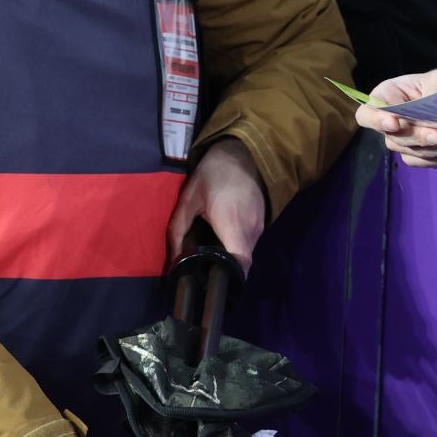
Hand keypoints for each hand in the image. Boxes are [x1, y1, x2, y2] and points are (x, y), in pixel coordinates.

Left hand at [167, 138, 265, 274]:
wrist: (244, 151)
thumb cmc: (214, 173)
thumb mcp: (190, 197)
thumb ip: (178, 229)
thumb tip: (174, 258)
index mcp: (232, 224)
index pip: (240, 263)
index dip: (229, 278)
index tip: (214, 284)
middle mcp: (251, 229)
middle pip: (242, 263)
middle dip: (225, 270)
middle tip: (204, 272)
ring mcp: (260, 226)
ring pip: (246, 252)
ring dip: (231, 257)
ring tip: (211, 254)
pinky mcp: (262, 221)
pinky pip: (249, 241)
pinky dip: (236, 244)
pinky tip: (222, 237)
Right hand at [355, 69, 436, 168]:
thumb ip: (431, 97)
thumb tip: (428, 121)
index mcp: (387, 96)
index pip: (367, 113)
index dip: (377, 120)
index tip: (395, 123)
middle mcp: (390, 123)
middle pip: (395, 138)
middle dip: (420, 137)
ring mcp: (405, 143)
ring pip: (416, 153)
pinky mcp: (422, 157)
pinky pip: (432, 162)